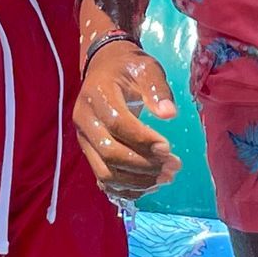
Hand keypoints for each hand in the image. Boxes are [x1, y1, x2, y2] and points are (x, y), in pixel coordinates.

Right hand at [73, 41, 180, 200]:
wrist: (105, 67)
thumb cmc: (129, 67)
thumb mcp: (146, 68)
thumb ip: (157, 89)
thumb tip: (169, 114)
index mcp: (97, 95)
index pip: (117, 124)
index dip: (143, 140)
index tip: (168, 148)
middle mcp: (84, 120)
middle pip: (109, 153)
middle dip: (143, 165)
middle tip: (173, 167)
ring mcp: (84, 139)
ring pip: (105, 172)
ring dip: (137, 181)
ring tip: (166, 177)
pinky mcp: (88, 152)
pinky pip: (103, 180)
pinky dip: (126, 189)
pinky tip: (149, 185)